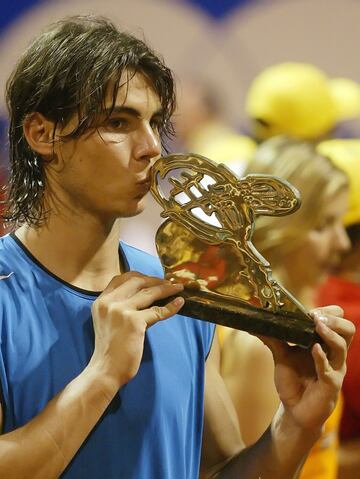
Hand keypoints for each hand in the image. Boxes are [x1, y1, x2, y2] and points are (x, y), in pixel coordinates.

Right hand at [90, 272, 183, 385]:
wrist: (105, 370)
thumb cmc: (110, 350)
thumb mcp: (110, 321)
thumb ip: (124, 307)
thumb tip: (151, 297)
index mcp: (101, 301)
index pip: (120, 278)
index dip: (139, 276)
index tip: (152, 278)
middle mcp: (109, 302)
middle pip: (136, 281)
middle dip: (155, 280)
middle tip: (169, 282)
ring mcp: (120, 310)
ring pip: (149, 292)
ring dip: (166, 289)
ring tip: (178, 288)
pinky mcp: (134, 321)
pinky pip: (158, 310)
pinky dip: (171, 306)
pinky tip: (179, 303)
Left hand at [260, 305, 354, 430]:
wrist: (294, 411)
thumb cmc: (293, 381)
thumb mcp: (281, 355)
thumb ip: (272, 338)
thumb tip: (254, 322)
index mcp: (324, 343)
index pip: (338, 320)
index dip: (327, 312)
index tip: (309, 310)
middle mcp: (333, 354)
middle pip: (348, 329)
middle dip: (334, 319)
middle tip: (316, 316)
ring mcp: (334, 369)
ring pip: (342, 346)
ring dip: (330, 334)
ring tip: (317, 325)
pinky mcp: (330, 385)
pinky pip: (330, 370)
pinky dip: (322, 358)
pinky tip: (314, 349)